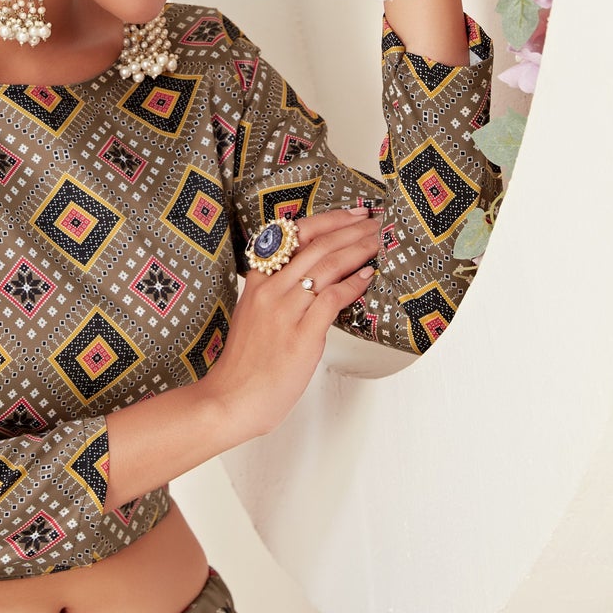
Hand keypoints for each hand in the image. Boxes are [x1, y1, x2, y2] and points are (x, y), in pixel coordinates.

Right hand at [207, 208, 381, 444]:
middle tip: (377, 223)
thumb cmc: (246, 365)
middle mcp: (271, 290)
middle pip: (317, 245)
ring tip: (380, 242)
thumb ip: (281, 295)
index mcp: (258, 281)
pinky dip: (353, 284)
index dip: (329, 220)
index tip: (353, 214)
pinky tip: (367, 277)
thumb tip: (319, 283)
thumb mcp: (256, 317)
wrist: (232, 398)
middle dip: (352, 230)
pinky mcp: (301, 334)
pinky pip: (332, 298)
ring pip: (328, 265)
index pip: (294, 235)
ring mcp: (285, 311)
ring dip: (359, 250)